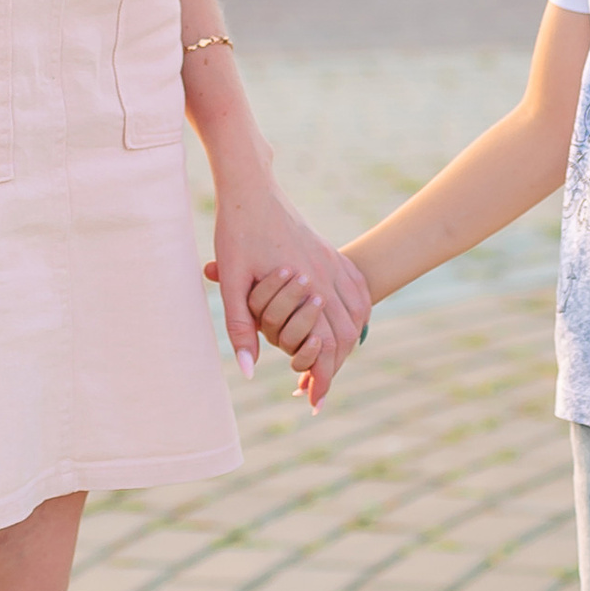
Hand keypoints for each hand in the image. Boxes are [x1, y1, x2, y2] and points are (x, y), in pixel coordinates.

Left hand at [203, 182, 368, 402]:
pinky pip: (356, 290)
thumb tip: (249, 372)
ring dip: (345, 343)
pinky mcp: (330, 252)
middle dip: (335, 367)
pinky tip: (342, 324)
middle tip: (317, 391)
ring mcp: (332, 262)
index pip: (324, 347)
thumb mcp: (233, 282)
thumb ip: (241, 328)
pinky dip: (354, 314)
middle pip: (346, 336)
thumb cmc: (237, 232)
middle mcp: (327, 276)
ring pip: (355, 315)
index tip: (315, 404)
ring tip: (328, 364)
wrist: (251, 186)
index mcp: (306, 286)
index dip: (322, 380)